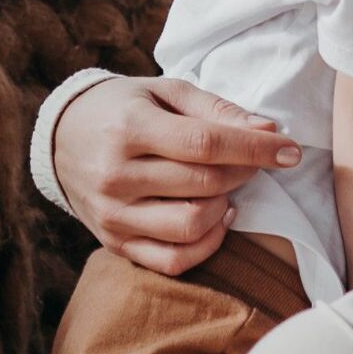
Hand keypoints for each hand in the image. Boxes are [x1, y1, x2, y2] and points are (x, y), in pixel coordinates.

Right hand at [51, 75, 300, 275]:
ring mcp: (113, 215)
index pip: (205, 144)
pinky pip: (173, 261)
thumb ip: (217, 110)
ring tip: (227, 185)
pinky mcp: (115, 243)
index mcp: (129, 129)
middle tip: (254, 158)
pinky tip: (215, 216)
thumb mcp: (166, 92)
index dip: (255, 149)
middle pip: (204, 184)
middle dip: (245, 171)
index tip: (291, 150)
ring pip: (191, 226)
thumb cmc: (124, 109)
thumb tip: (269, 132)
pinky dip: (207, 244)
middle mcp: (116, 175)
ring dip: (225, 207)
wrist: (61, 138)